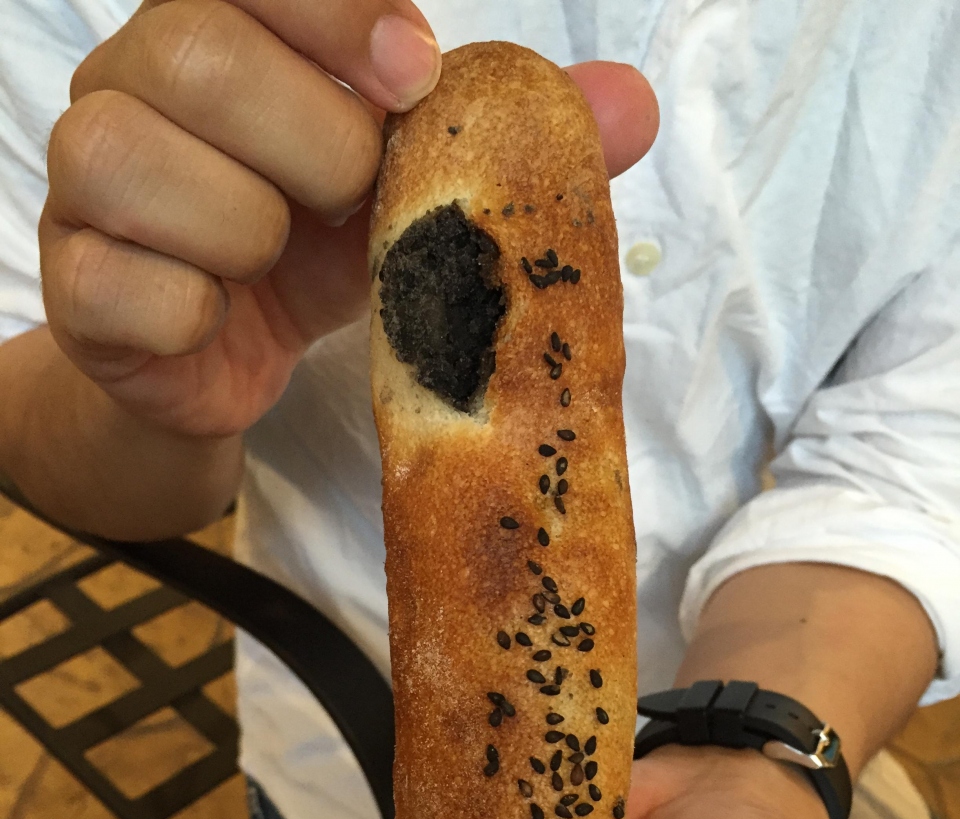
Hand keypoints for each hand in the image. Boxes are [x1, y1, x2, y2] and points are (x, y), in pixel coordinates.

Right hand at [39, 1, 658, 437]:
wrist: (223, 360)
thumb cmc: (315, 255)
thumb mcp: (412, 192)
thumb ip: (505, 145)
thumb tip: (633, 105)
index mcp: (221, 31)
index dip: (339, 14)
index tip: (415, 75)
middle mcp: (131, 81)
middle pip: (198, 57)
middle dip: (310, 145)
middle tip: (350, 202)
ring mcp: (84, 180)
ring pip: (136, 163)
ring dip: (246, 234)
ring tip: (275, 262)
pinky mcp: (74, 283)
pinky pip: (123, 286)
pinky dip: (196, 317)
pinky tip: (218, 319)